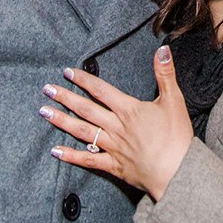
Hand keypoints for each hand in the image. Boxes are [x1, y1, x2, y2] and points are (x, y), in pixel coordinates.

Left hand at [39, 45, 192, 199]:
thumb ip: (165, 73)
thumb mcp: (174, 100)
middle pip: (86, 109)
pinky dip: (71, 156)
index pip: (101, 90)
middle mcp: (116, 127)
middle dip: (65, 97)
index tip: (68, 72)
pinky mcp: (114, 166)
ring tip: (44, 112)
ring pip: (82, 132)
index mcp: (129, 110)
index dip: (84, 80)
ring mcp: (113, 147)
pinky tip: (56, 151)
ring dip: (62, 121)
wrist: (177, 172)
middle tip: (47, 89)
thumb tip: (162, 49)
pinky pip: (88, 160)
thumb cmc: (177, 137)